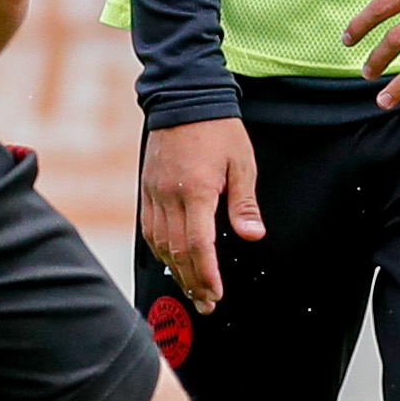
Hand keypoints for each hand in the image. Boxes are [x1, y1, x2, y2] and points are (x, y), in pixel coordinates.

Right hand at [138, 118, 263, 309]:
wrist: (184, 97)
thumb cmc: (219, 129)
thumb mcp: (242, 164)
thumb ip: (244, 204)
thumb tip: (252, 237)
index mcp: (197, 192)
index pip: (199, 245)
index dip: (206, 275)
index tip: (216, 294)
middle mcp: (170, 197)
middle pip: (177, 252)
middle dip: (193, 282)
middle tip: (206, 303)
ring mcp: (154, 193)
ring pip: (159, 244)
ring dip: (175, 270)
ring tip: (190, 289)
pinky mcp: (146, 188)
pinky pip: (149, 228)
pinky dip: (159, 250)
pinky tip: (171, 261)